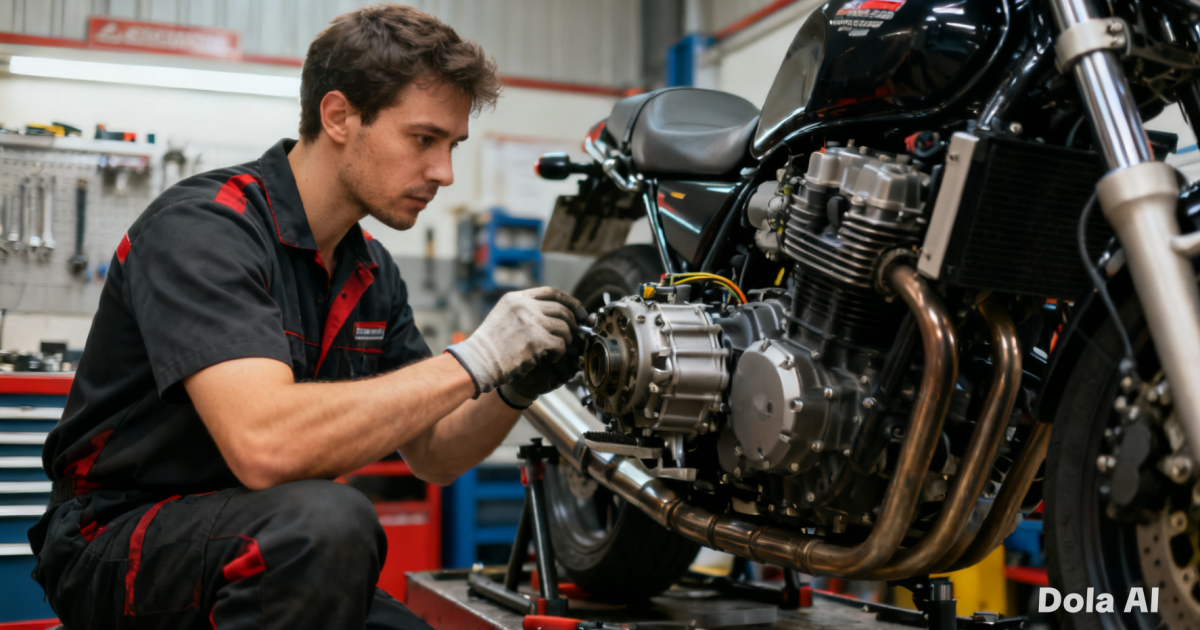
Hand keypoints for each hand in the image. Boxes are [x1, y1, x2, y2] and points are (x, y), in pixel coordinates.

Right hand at [446, 287, 585, 396]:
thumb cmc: (489, 346)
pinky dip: (559, 353)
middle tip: (575, 335)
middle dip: (573, 323)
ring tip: (558, 350)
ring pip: (564, 327)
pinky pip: (560, 345)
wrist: (477, 362)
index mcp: (516, 298)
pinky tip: (551, 358)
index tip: (578, 311)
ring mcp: (531, 322)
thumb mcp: (503, 317)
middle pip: (562, 309)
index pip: (551, 292)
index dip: (569, 301)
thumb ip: (525, 311)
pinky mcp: (536, 340)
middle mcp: (524, 306)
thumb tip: (555, 315)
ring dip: (566, 341)